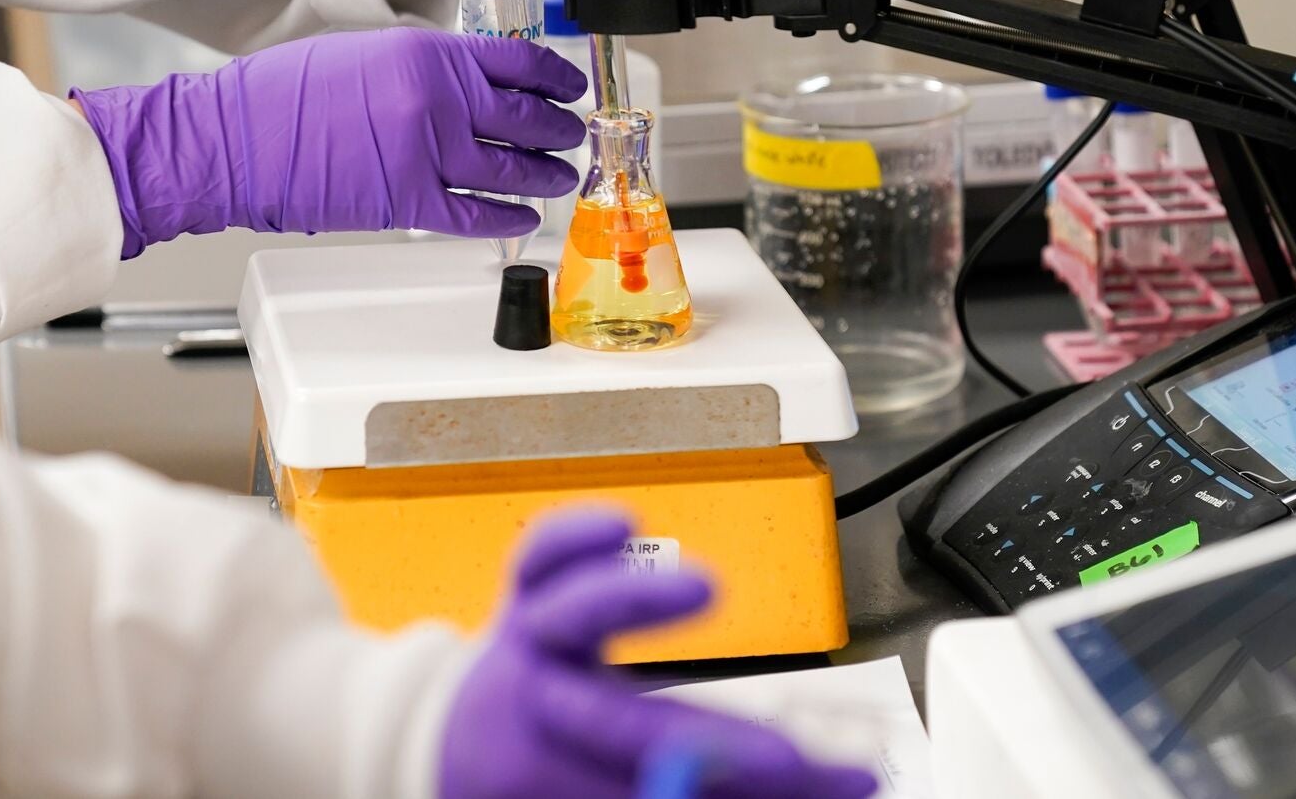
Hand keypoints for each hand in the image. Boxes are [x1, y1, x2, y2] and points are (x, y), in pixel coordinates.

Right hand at [74, 30, 585, 258]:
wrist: (238, 139)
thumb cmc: (284, 94)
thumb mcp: (367, 52)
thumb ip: (424, 66)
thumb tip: (465, 83)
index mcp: (428, 56)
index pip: (518, 62)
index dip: (555, 76)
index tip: (568, 86)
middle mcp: (438, 103)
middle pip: (526, 118)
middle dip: (558, 129)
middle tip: (570, 133)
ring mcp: (427, 156)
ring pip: (512, 170)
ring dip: (544, 175)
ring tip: (558, 175)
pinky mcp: (408, 203)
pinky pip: (477, 214)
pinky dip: (507, 217)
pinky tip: (521, 216)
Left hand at [439, 511, 877, 798]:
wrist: (447, 750)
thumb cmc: (553, 779)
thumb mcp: (608, 787)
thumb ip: (687, 777)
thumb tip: (806, 783)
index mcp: (572, 783)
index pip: (674, 784)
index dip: (762, 787)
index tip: (848, 785)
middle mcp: (549, 721)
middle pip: (628, 731)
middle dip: (719, 745)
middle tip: (790, 757)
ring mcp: (530, 656)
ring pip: (569, 621)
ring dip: (637, 601)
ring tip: (706, 585)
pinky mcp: (521, 606)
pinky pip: (536, 564)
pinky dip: (572, 540)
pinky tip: (621, 523)